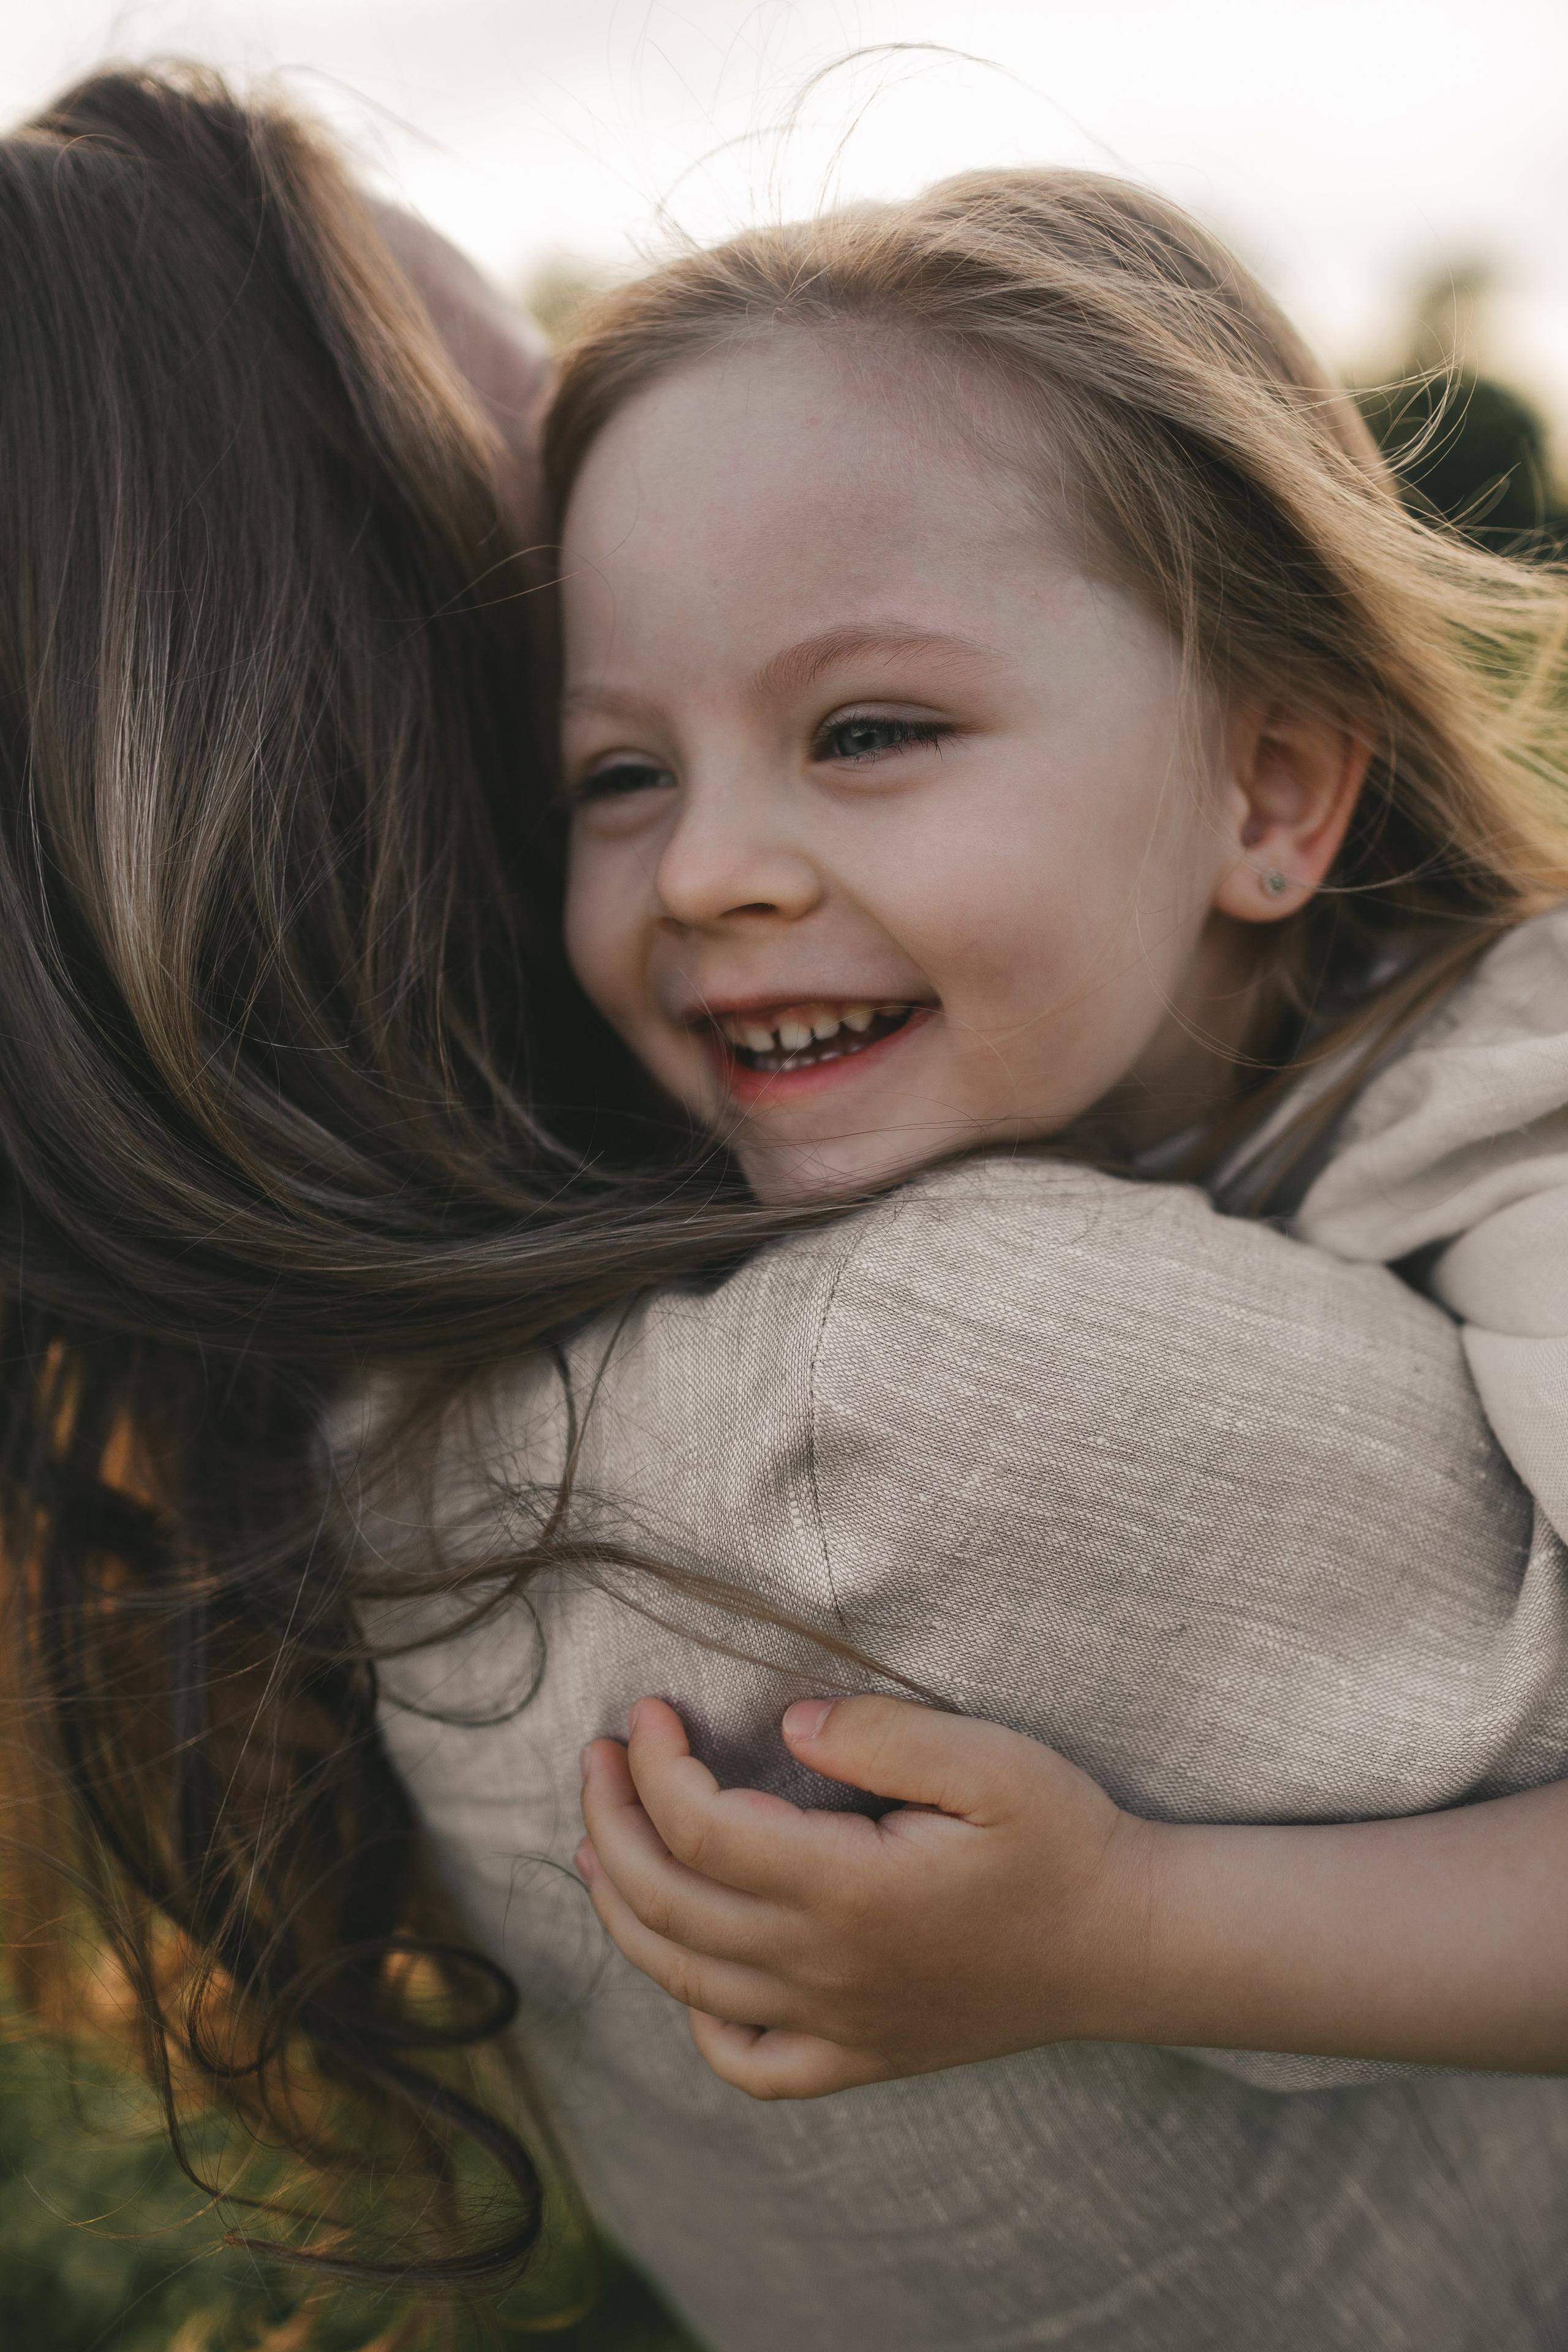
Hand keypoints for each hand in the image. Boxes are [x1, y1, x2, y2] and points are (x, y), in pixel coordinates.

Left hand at [576, 1693, 1156, 2099]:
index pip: (699, 1831)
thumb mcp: (991, 1760)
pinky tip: (687, 1966)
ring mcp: (838, 2024)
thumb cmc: (1065, 1841)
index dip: (653, 1765)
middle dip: (609, 1822)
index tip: (647, 1711)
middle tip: (598, 1756)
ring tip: (595, 1843)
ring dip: (620, 1907)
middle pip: (667, 1905)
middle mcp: (827, 1970)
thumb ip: (884, 1734)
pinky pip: (748, 2063)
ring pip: (684, 1979)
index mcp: (850, 1891)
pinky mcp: (860, 2056)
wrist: (1128, 1945)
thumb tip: (791, 1720)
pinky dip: (695, 2018)